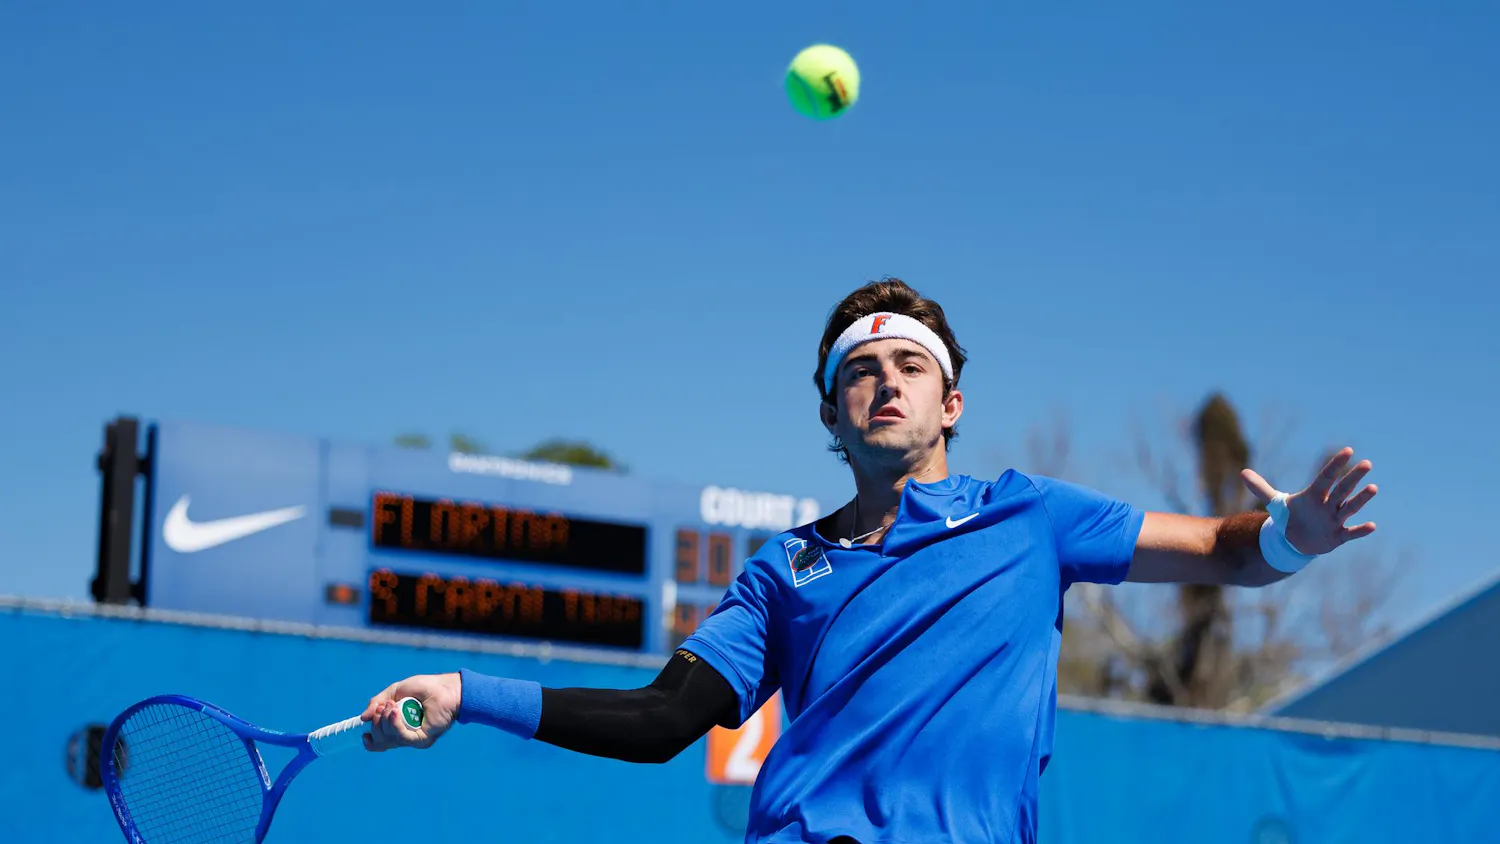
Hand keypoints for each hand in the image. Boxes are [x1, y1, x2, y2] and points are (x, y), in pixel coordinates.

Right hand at [361, 672, 461, 751]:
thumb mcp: (395, 691)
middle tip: (384, 707)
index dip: (369, 738)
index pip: (379, 743)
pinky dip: (394, 724)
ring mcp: (413, 740)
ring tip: (392, 705)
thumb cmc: (424, 688)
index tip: (365, 726)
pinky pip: (402, 738)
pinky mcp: (422, 740)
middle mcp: (405, 736)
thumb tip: (362, 719)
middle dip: (377, 723)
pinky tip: (394, 711)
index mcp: (397, 727)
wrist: (445, 688)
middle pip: (380, 742)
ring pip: (389, 740)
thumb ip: (377, 703)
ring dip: (385, 721)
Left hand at [1241, 446, 1377, 555]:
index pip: (1326, 477)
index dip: (1335, 465)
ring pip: (1349, 508)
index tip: (1349, 450)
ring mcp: (1334, 520)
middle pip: (1341, 489)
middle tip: (1367, 463)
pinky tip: (1372, 526)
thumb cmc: (1289, 517)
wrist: (1294, 541)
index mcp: (1314, 495)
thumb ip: (1260, 488)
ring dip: (1361, 499)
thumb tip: (1242, 472)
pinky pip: (1351, 533)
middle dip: (1353, 478)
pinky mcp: (1337, 536)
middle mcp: (1327, 505)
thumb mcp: (1275, 503)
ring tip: (1373, 488)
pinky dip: (1360, 531)